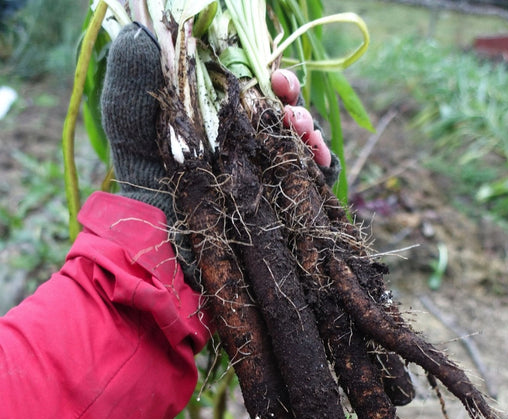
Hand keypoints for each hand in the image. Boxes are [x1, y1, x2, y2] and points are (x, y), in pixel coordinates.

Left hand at [101, 25, 335, 210]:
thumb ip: (134, 72)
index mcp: (219, 120)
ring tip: (302, 134)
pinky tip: (320, 162)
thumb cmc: (140, 181)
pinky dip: (320, 167)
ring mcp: (263, 175)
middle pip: (284, 115)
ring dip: (308, 133)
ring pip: (300, 144)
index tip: (273, 77)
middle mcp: (245, 144)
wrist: (153, 243)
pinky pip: (309, 182)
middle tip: (289, 108)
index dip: (271, 79)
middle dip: (293, 106)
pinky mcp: (276, 205)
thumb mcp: (128, 121)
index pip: (255, 90)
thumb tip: (145, 27)